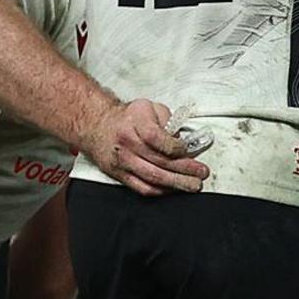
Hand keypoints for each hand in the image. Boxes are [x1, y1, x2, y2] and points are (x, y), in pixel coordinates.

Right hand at [81, 99, 208, 194]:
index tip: (189, 150)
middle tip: (201, 174)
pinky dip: (161, 190)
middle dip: (185, 170)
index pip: (158, 138)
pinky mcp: (119, 174)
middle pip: (159, 161)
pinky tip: (174, 189)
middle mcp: (127, 143)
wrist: (96, 126)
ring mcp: (122, 161)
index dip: (177, 147)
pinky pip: (142, 187)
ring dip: (176, 184)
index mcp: (135, 122)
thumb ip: (167, 119)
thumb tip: (182, 138)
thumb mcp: (149, 107)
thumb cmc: (128, 117)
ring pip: (152, 177)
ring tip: (193, 185)